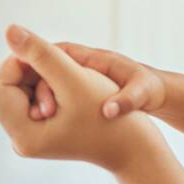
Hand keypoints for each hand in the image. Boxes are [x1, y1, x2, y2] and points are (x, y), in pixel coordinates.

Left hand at [0, 24, 159, 171]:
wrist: (133, 147)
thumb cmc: (110, 116)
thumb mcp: (74, 79)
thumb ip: (40, 53)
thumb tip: (8, 30)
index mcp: (24, 135)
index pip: (0, 85)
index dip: (18, 62)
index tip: (48, 56)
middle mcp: (21, 142)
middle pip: (2, 90)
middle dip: (24, 70)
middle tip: (55, 64)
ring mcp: (29, 140)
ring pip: (14, 93)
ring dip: (34, 76)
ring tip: (64, 76)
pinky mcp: (38, 136)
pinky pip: (26, 102)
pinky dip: (40, 87)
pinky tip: (63, 86)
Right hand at [28, 41, 167, 121]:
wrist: (152, 93)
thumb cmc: (148, 88)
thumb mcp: (141, 93)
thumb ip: (127, 99)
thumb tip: (109, 112)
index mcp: (83, 56)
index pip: (47, 56)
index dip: (36, 74)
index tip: (39, 102)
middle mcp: (71, 63)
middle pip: (37, 70)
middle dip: (31, 91)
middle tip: (37, 117)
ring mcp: (69, 77)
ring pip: (40, 84)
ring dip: (35, 101)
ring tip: (39, 124)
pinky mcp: (71, 90)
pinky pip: (49, 95)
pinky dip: (44, 107)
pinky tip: (44, 127)